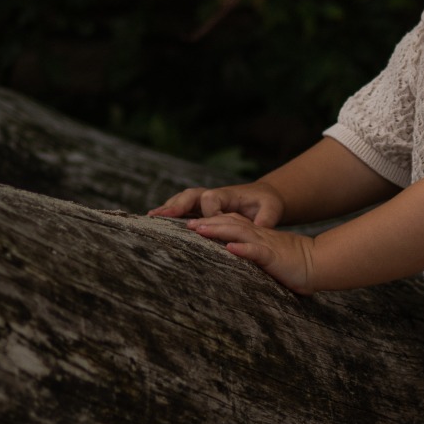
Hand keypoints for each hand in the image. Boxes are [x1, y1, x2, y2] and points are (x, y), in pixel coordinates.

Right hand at [148, 181, 284, 224]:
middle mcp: (213, 195)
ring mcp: (205, 202)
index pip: (212, 200)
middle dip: (177, 204)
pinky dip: (169, 213)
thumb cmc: (268, 204)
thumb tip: (258, 229)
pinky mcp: (201, 210)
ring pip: (183, 201)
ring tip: (151, 217)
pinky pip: (183, 209)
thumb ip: (266, 219)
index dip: (209, 213)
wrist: (263, 198)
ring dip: (168, 208)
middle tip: (162, 215)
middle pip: (191, 195)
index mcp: (229, 193)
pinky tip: (155, 221)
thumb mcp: (272, 210)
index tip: (209, 225)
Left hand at [184, 211, 315, 291]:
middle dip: (209, 222)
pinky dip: (243, 249)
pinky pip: (257, 251)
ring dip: (219, 230)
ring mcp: (267, 245)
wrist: (320, 264)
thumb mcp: (271, 257)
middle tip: (187, 224)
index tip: (194, 223)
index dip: (214, 221)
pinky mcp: (274, 257)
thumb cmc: (296, 265)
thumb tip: (237, 261)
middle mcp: (261, 237)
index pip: (234, 223)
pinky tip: (230, 248)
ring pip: (240, 232)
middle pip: (231, 223)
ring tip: (200, 230)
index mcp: (260, 237)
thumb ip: (255, 256)